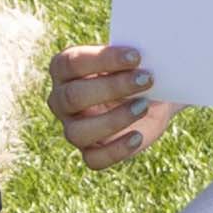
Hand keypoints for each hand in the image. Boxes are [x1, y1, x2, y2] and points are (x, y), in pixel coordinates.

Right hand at [46, 38, 176, 170]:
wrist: (152, 96)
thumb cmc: (135, 70)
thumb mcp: (134, 60)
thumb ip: (132, 57)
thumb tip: (151, 53)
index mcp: (63, 69)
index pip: (72, 63)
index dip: (103, 59)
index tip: (136, 56)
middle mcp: (61, 100)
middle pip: (74, 96)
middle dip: (112, 87)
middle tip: (146, 79)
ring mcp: (72, 129)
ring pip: (79, 132)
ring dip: (114, 119)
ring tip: (143, 106)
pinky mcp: (90, 152)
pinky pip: (94, 159)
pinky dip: (117, 150)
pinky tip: (138, 136)